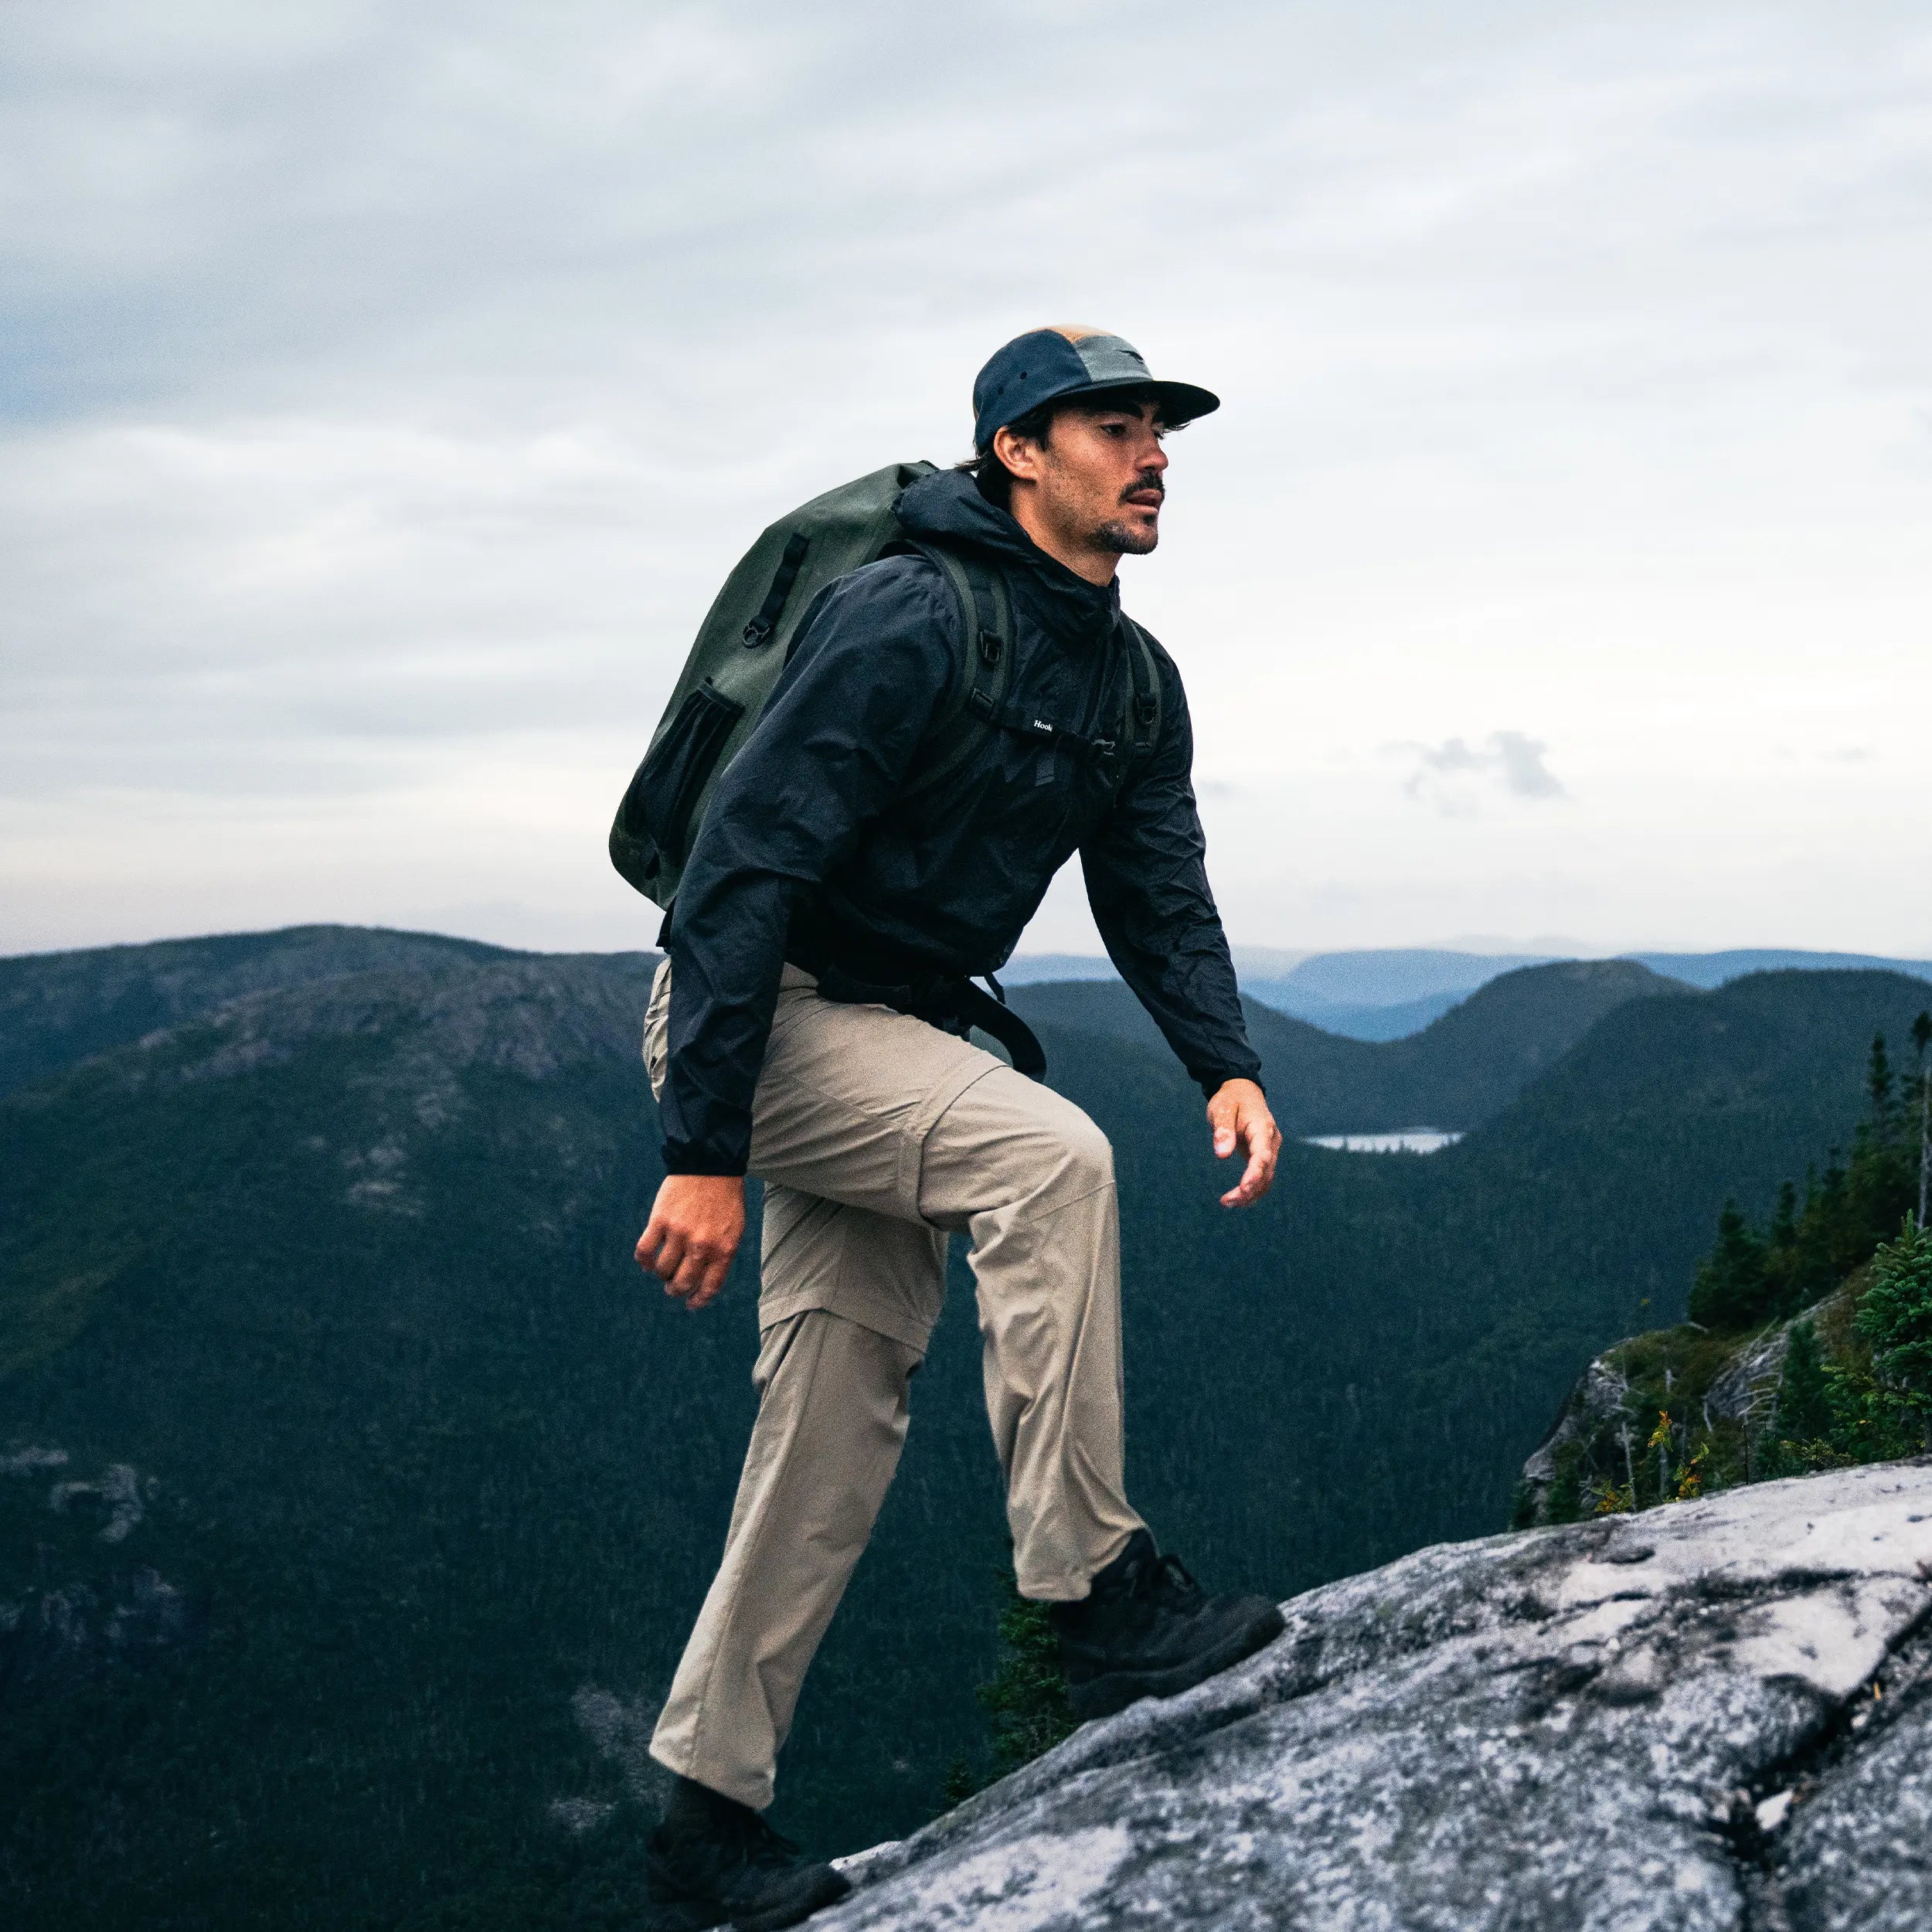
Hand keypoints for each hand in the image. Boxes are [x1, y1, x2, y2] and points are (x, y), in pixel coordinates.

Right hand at [635, 1174, 746, 1310]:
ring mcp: (679, 1234)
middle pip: (682, 1283)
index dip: (698, 1300)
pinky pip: (645, 1251)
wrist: (710, 1163)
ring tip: (662, 1271)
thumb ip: (721, 1253)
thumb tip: (705, 1278)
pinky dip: (644, 1261)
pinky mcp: (660, 1221)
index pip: (709, 1286)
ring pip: (663, 1270)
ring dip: (661, 1274)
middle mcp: (702, 1246)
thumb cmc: (725, 1196)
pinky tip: (647, 1261)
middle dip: (675, 1290)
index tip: (690, 1304)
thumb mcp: (734, 1228)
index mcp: (724, 1249)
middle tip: (672, 1289)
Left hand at [1207, 1078, 1279, 1207]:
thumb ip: (1223, 1130)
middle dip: (1248, 1190)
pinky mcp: (1264, 1155)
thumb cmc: (1230, 1099)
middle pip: (1266, 1172)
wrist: (1242, 1090)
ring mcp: (1270, 1149)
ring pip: (1266, 1179)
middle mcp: (1271, 1141)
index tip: (1243, 1189)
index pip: (1262, 1156)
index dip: (1254, 1175)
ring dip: (1250, 1194)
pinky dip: (1252, 1189)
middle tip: (1226, 1202)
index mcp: (1263, 1129)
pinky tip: (1236, 1198)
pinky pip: (1262, 1177)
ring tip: (1227, 1203)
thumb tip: (1222, 1154)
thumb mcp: (1222, 1109)